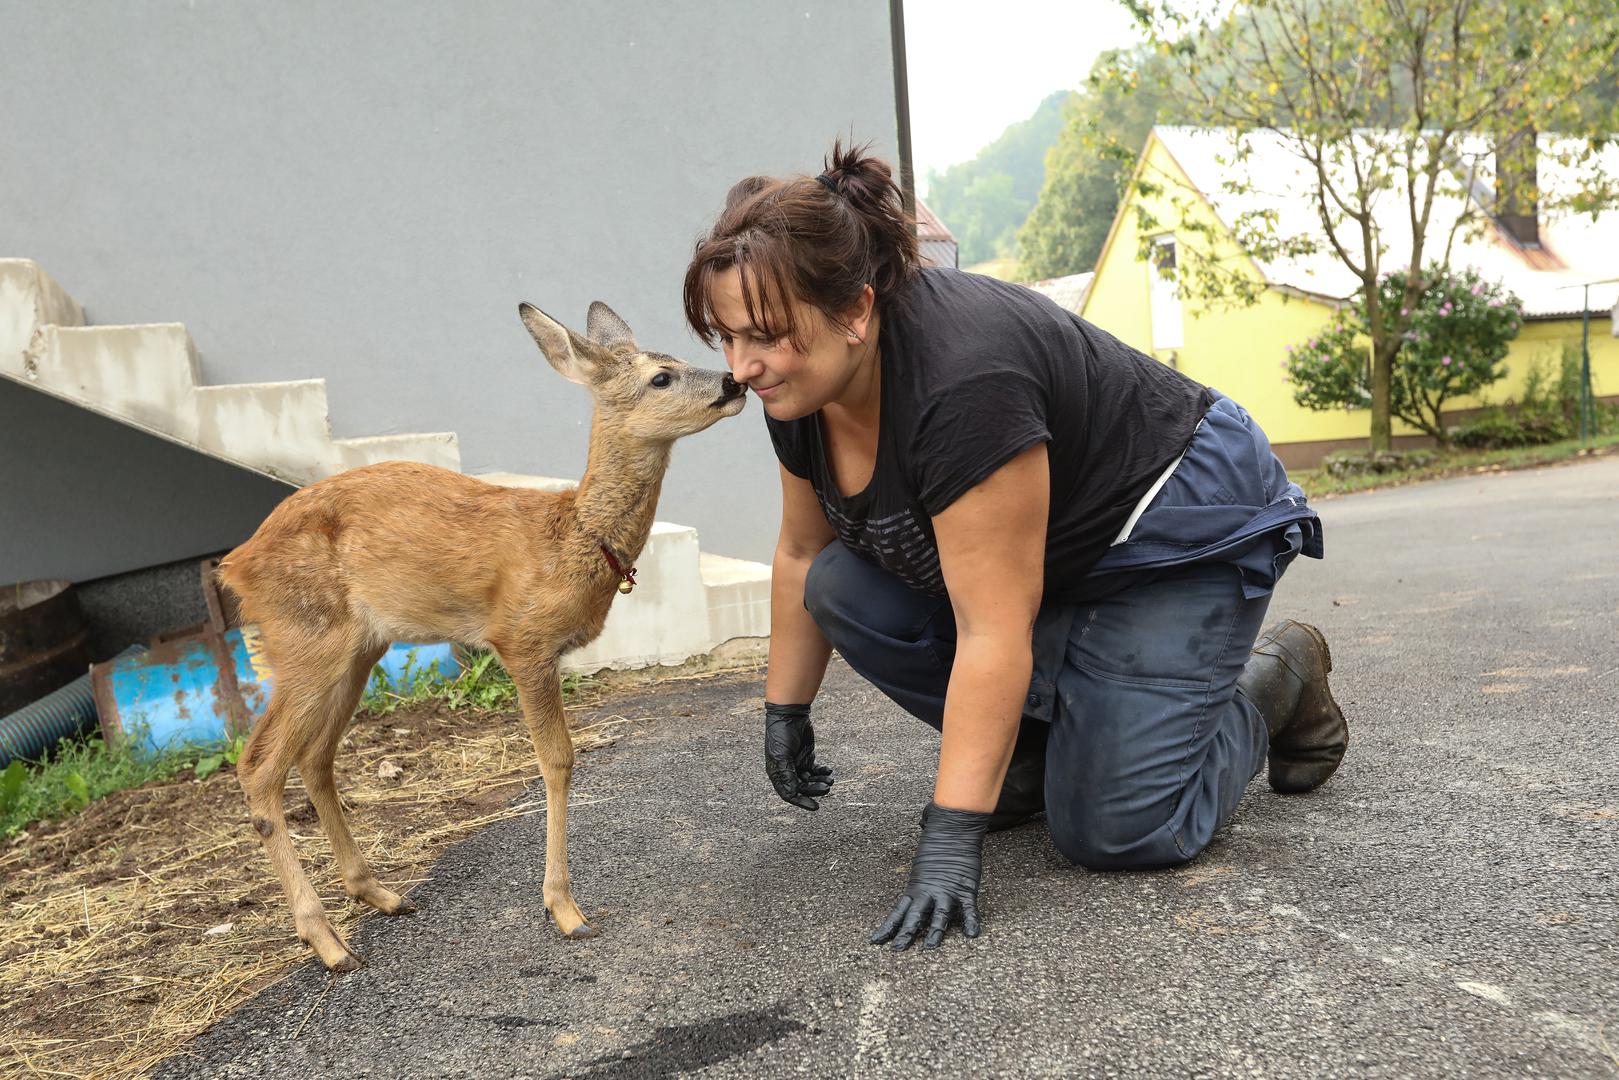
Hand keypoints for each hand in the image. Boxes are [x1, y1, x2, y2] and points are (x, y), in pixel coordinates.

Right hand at [763, 702, 833, 809]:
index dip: (801, 802)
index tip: (815, 806)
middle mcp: (787, 771)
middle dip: (814, 789)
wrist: (790, 714)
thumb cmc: (782, 733)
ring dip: (820, 782)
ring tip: (830, 780)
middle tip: (827, 787)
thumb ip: (787, 774)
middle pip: (802, 788)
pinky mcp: (807, 757)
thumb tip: (793, 794)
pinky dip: (822, 773)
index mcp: (777, 773)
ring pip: (810, 780)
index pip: (789, 794)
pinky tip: (829, 771)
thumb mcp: (782, 755)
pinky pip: (816, 770)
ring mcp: (797, 764)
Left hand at [871, 802, 989, 949]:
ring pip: (939, 915)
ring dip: (934, 932)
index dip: (887, 927)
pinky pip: (969, 908)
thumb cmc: (937, 843)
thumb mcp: (921, 866)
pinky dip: (971, 920)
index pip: (898, 911)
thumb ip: (918, 880)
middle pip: (915, 916)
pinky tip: (971, 934)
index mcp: (915, 887)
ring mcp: (948, 890)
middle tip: (897, 950)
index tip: (875, 941)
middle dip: (905, 934)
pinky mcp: (966, 888)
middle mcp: (929, 891)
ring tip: (929, 947)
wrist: (953, 828)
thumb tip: (908, 885)